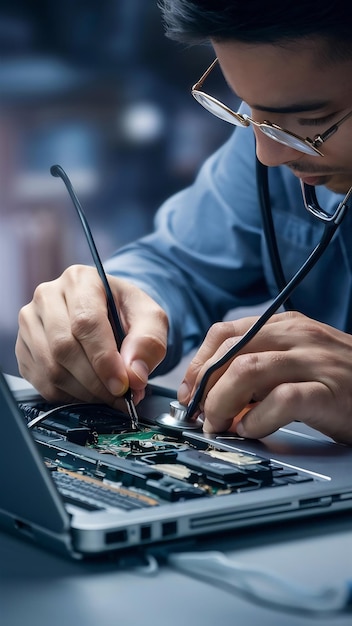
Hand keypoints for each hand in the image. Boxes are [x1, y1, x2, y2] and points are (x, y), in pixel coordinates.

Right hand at [16, 264, 167, 406]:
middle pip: (63, 347)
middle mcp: (48, 296)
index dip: (104, 359)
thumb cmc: (127, 314)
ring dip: (84, 391)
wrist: (109, 315)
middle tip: (119, 396)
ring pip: (50, 368)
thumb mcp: (151, 320)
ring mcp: (31, 322)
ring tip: (108, 395)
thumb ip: (148, 343)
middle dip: (95, 381)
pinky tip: (89, 392)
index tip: (122, 384)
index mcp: (80, 280)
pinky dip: (69, 396)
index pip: (85, 322)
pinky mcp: (23, 347)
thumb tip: (134, 374)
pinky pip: (41, 382)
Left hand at [178, 311, 351, 443]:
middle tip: (199, 415)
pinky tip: (251, 430)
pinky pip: (281, 401)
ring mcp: (315, 362)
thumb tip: (215, 395)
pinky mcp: (329, 392)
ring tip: (220, 424)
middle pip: (230, 352)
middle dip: (204, 387)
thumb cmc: (340, 380)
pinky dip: (257, 420)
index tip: (188, 391)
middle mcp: (297, 337)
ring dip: (222, 403)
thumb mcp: (297, 361)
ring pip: (247, 372)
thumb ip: (259, 370)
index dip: (197, 364)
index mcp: (285, 326)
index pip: (224, 333)